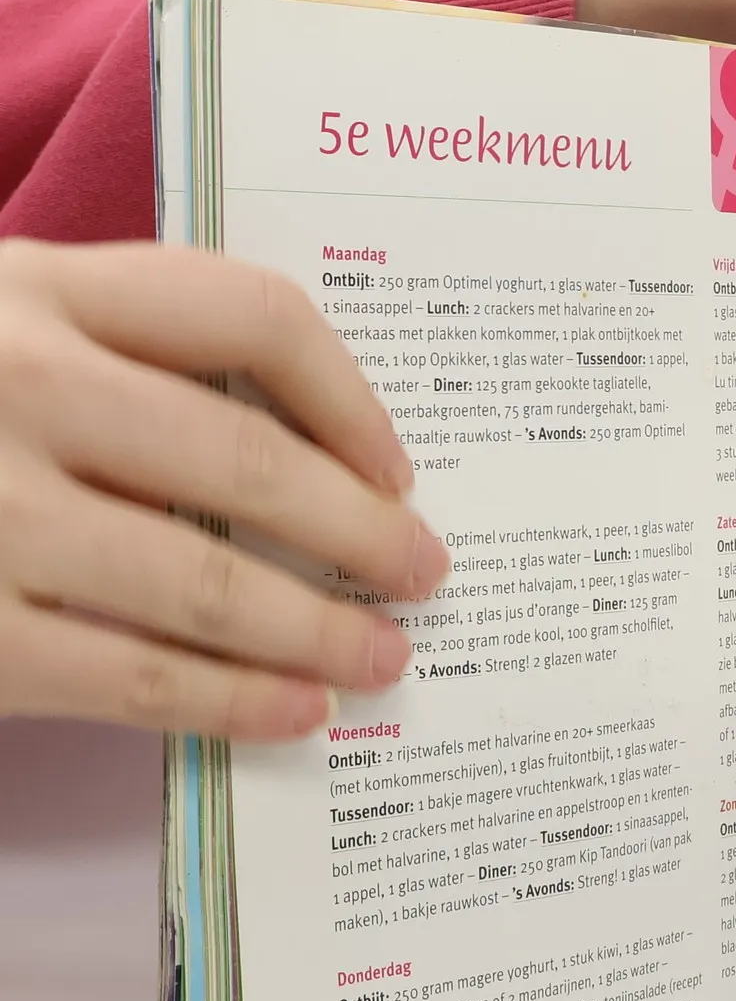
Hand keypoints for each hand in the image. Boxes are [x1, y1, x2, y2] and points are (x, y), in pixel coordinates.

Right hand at [0, 242, 447, 738]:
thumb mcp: (5, 322)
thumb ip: (122, 353)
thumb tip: (317, 456)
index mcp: (40, 287)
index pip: (247, 312)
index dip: (349, 394)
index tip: (398, 466)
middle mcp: (14, 382)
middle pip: (244, 460)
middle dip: (359, 530)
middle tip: (428, 572)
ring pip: (200, 581)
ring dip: (315, 629)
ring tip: (385, 659)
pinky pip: (122, 674)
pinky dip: (225, 700)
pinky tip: (291, 713)